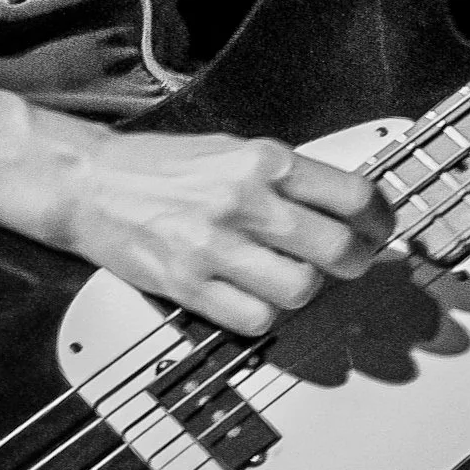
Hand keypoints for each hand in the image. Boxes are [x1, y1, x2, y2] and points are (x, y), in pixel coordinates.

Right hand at [40, 127, 392, 333]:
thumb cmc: (160, 167)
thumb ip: (285, 178)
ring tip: (295, 278)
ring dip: (308, 290)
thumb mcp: (232, 150)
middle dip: (355, 261)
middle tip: (350, 261)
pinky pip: (257, 319)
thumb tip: (344, 208)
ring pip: (303, 290)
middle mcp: (245, 201)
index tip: (378, 228)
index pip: (353, 195)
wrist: (90, 184)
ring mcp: (217, 247)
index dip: (378, 219)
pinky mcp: (191, 286)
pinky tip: (257, 296)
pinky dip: (266, 314)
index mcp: (263, 160)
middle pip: (338, 249)